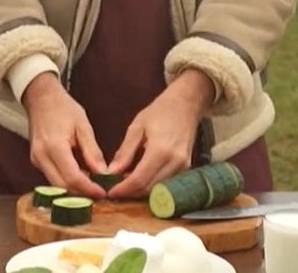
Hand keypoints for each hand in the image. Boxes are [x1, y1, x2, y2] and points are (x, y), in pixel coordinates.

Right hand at [22, 73, 106, 197]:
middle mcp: (41, 157)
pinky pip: (52, 177)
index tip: (104, 193)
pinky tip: (81, 175)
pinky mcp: (36, 160)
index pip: (72, 177)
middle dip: (82, 193)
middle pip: (62, 187)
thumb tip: (103, 174)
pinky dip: (67, 180)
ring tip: (93, 184)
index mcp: (54, 146)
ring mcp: (36, 160)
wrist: (40, 97)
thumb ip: (92, 151)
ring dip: (75, 188)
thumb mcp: (83, 126)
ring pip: (57, 185)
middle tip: (100, 192)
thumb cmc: (62, 107)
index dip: (89, 189)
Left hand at [106, 69, 214, 198]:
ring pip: (159, 190)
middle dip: (130, 193)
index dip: (123, 189)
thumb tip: (110, 172)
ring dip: (141, 190)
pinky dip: (152, 184)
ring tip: (125, 182)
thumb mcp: (136, 127)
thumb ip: (124, 152)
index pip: (139, 179)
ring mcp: (184, 167)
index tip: (110, 192)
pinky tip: (140, 177)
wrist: (186, 104)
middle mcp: (175, 162)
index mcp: (160, 150)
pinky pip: (167, 183)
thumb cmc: (160, 111)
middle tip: (114, 189)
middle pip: (150, 188)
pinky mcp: (188, 168)